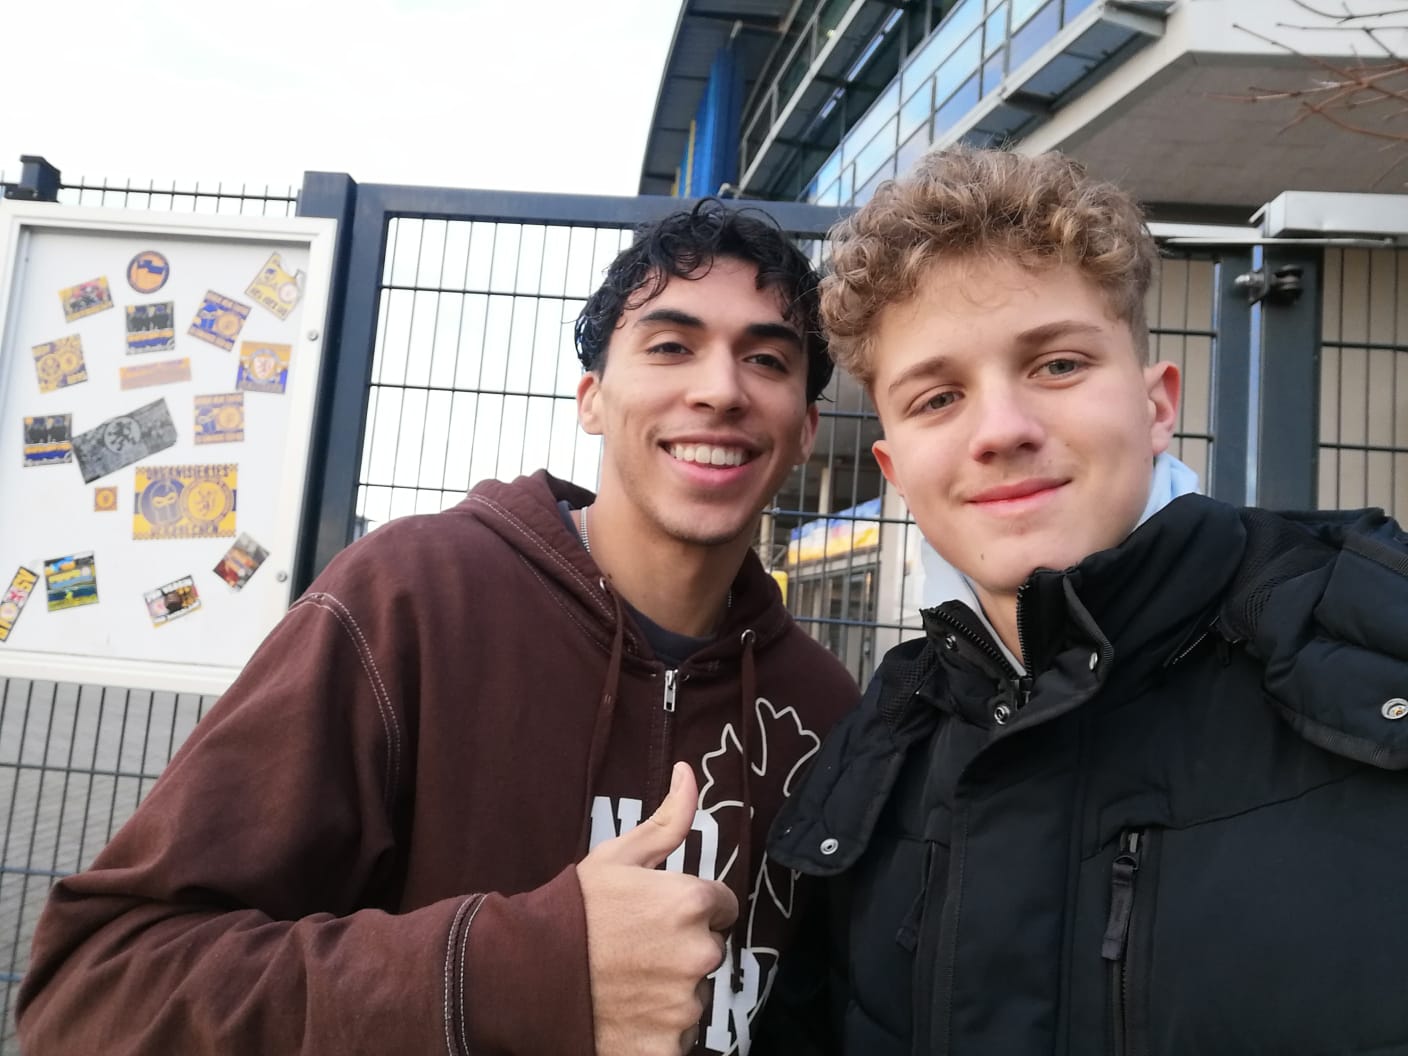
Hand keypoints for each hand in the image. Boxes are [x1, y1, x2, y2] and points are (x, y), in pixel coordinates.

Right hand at [579, 762, 738, 1055]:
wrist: (524, 974)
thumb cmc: (573, 910)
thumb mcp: (618, 856)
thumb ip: (668, 819)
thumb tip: (690, 771)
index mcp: (691, 902)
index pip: (722, 905)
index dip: (691, 908)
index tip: (657, 915)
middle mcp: (698, 953)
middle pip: (709, 950)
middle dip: (682, 949)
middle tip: (635, 949)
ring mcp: (684, 1006)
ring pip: (693, 995)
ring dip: (669, 991)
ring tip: (625, 981)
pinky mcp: (667, 1048)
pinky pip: (677, 1038)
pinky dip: (656, 1032)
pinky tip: (625, 1015)